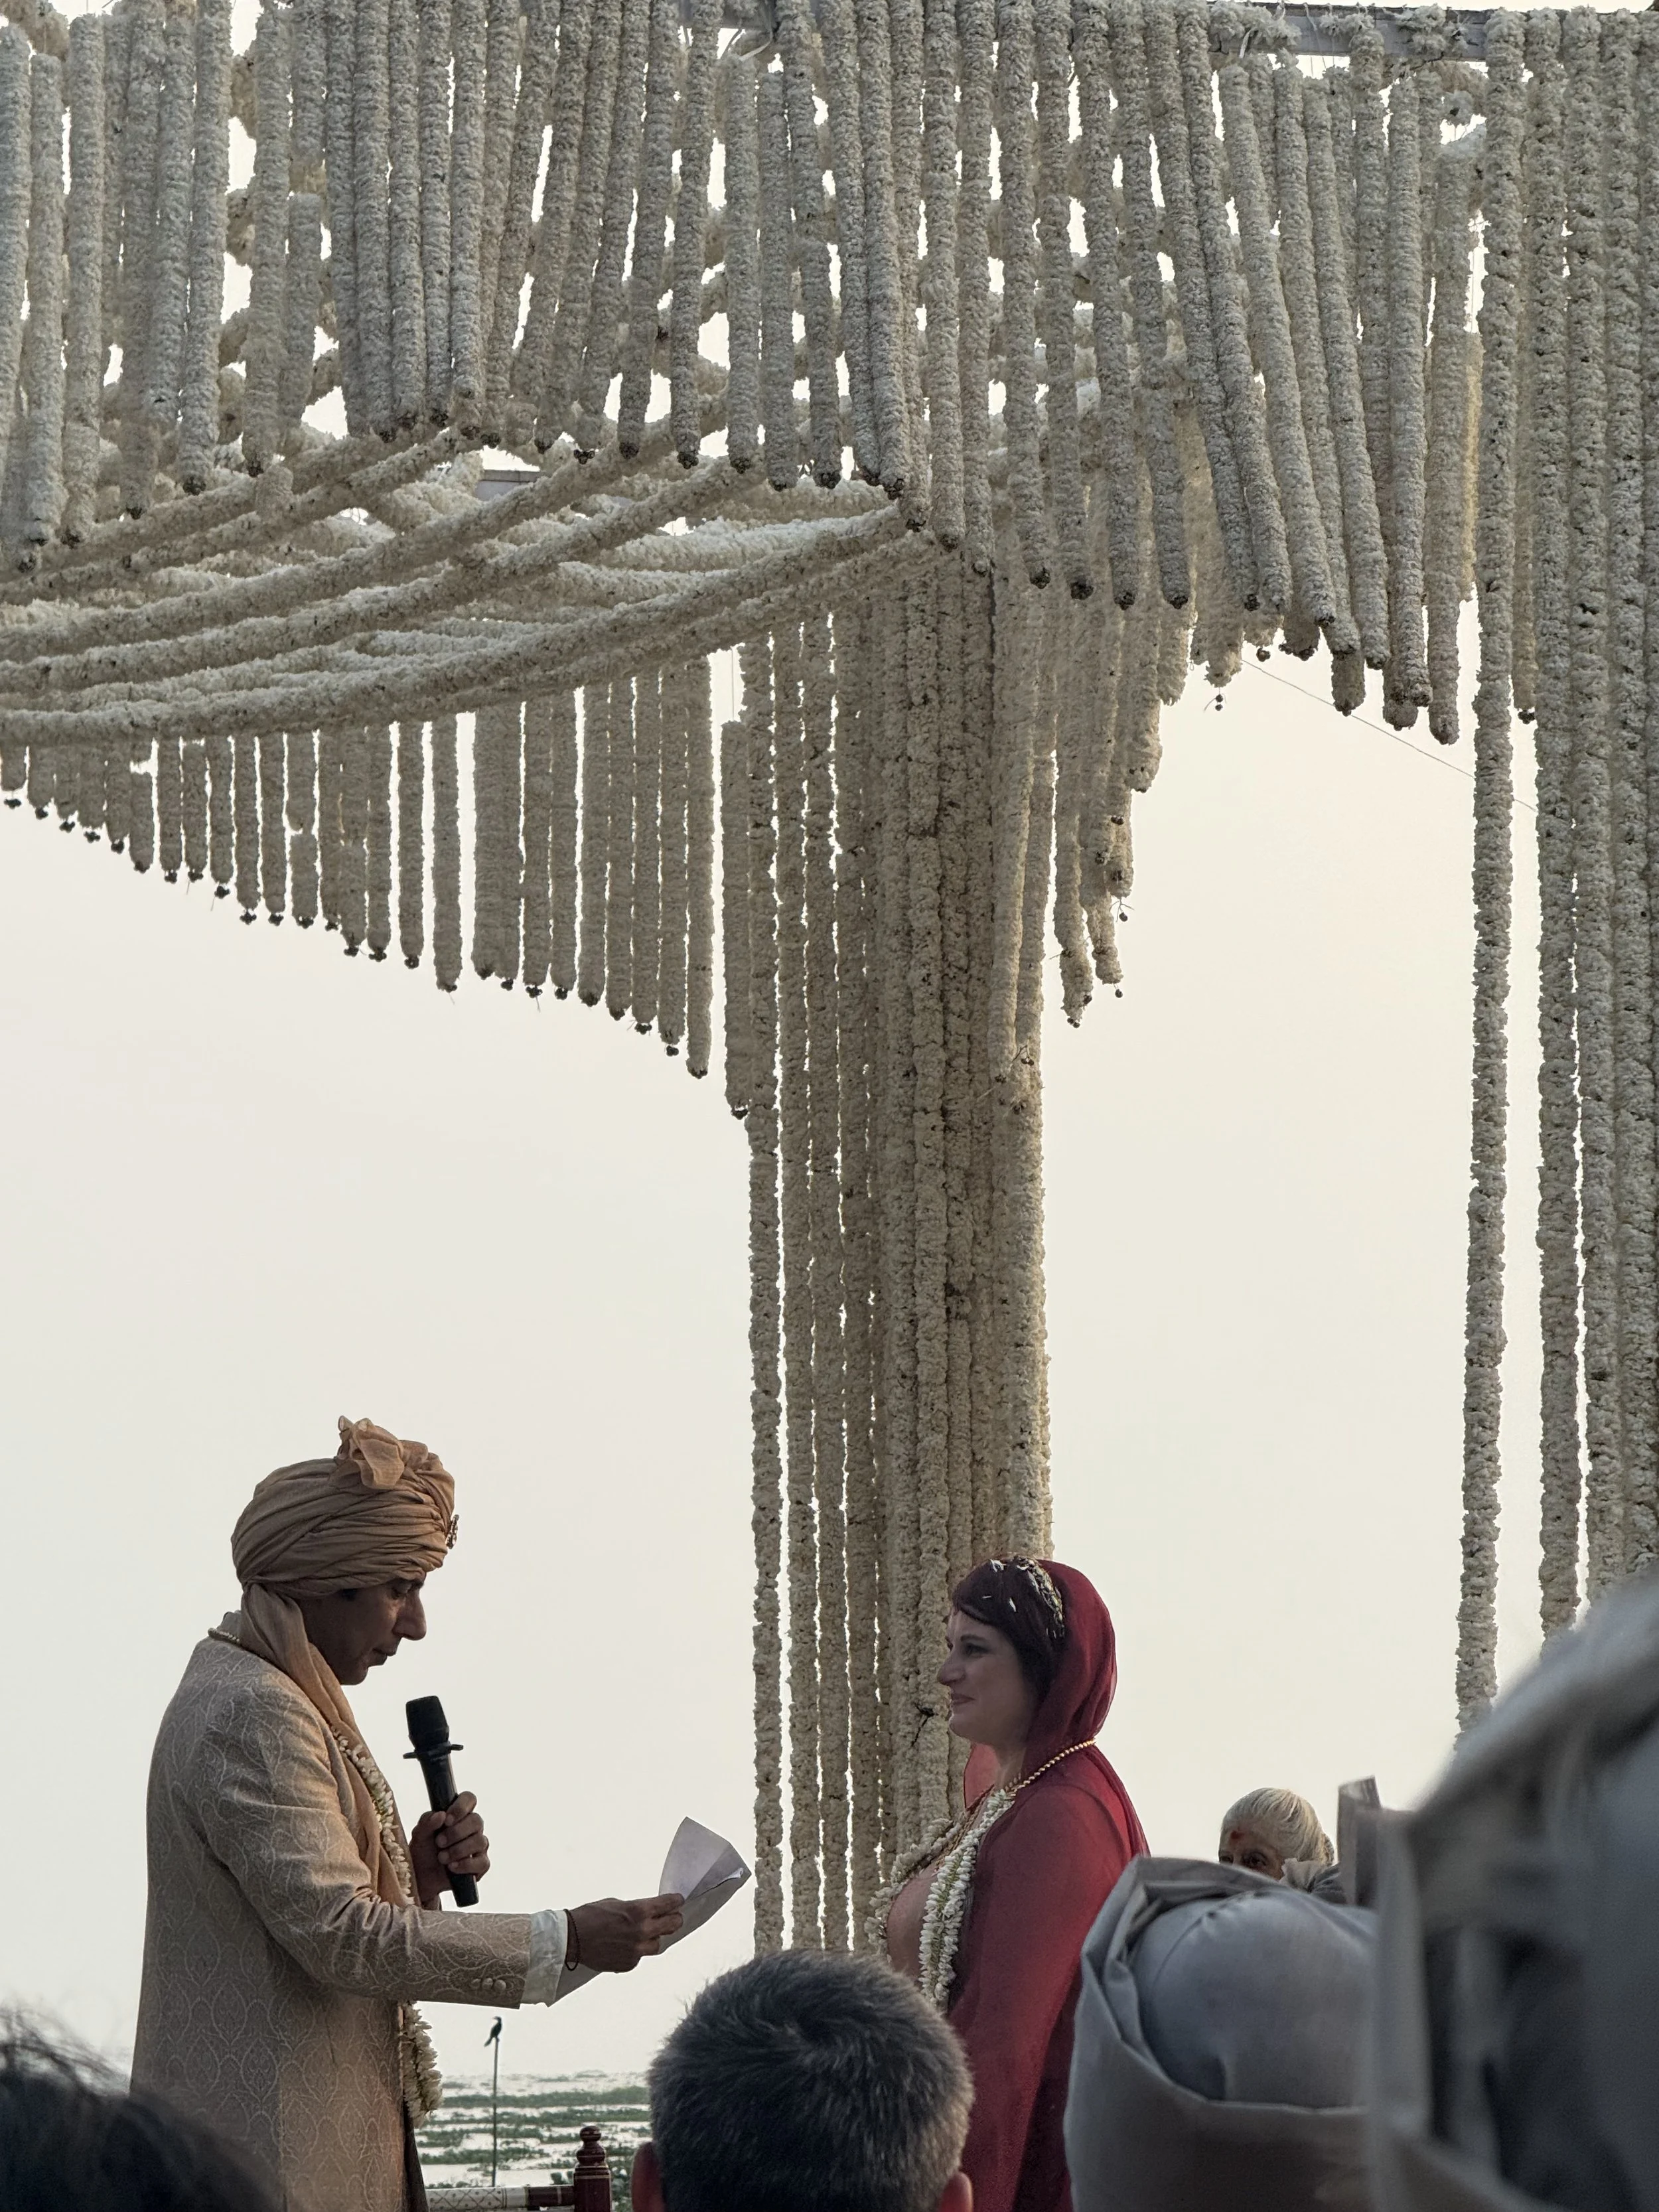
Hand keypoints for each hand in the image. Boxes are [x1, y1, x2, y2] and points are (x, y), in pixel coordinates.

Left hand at [410, 1793, 490, 1909]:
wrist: (421, 1879)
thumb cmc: (422, 1852)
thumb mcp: (419, 1835)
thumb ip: (427, 1822)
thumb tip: (441, 1815)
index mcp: (458, 1815)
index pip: (469, 1799)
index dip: (461, 1806)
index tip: (447, 1820)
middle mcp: (472, 1828)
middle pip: (476, 1820)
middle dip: (456, 1832)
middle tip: (439, 1842)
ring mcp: (478, 1846)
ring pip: (479, 1841)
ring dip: (458, 1850)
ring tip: (441, 1857)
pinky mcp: (480, 1865)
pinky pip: (482, 1862)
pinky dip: (465, 1865)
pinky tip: (452, 1867)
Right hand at [566, 1894, 683, 1972]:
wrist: (571, 1938)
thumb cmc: (591, 1915)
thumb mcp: (617, 1903)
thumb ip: (637, 1909)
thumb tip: (650, 1912)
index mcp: (639, 1911)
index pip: (668, 1904)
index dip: (676, 1901)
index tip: (679, 1900)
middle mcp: (642, 1931)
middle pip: (672, 1925)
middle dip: (675, 1919)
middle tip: (675, 1917)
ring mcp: (637, 1950)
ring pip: (657, 1944)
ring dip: (655, 1937)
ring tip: (647, 1933)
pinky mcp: (629, 1964)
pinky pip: (640, 1956)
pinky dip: (637, 1950)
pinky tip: (626, 1945)